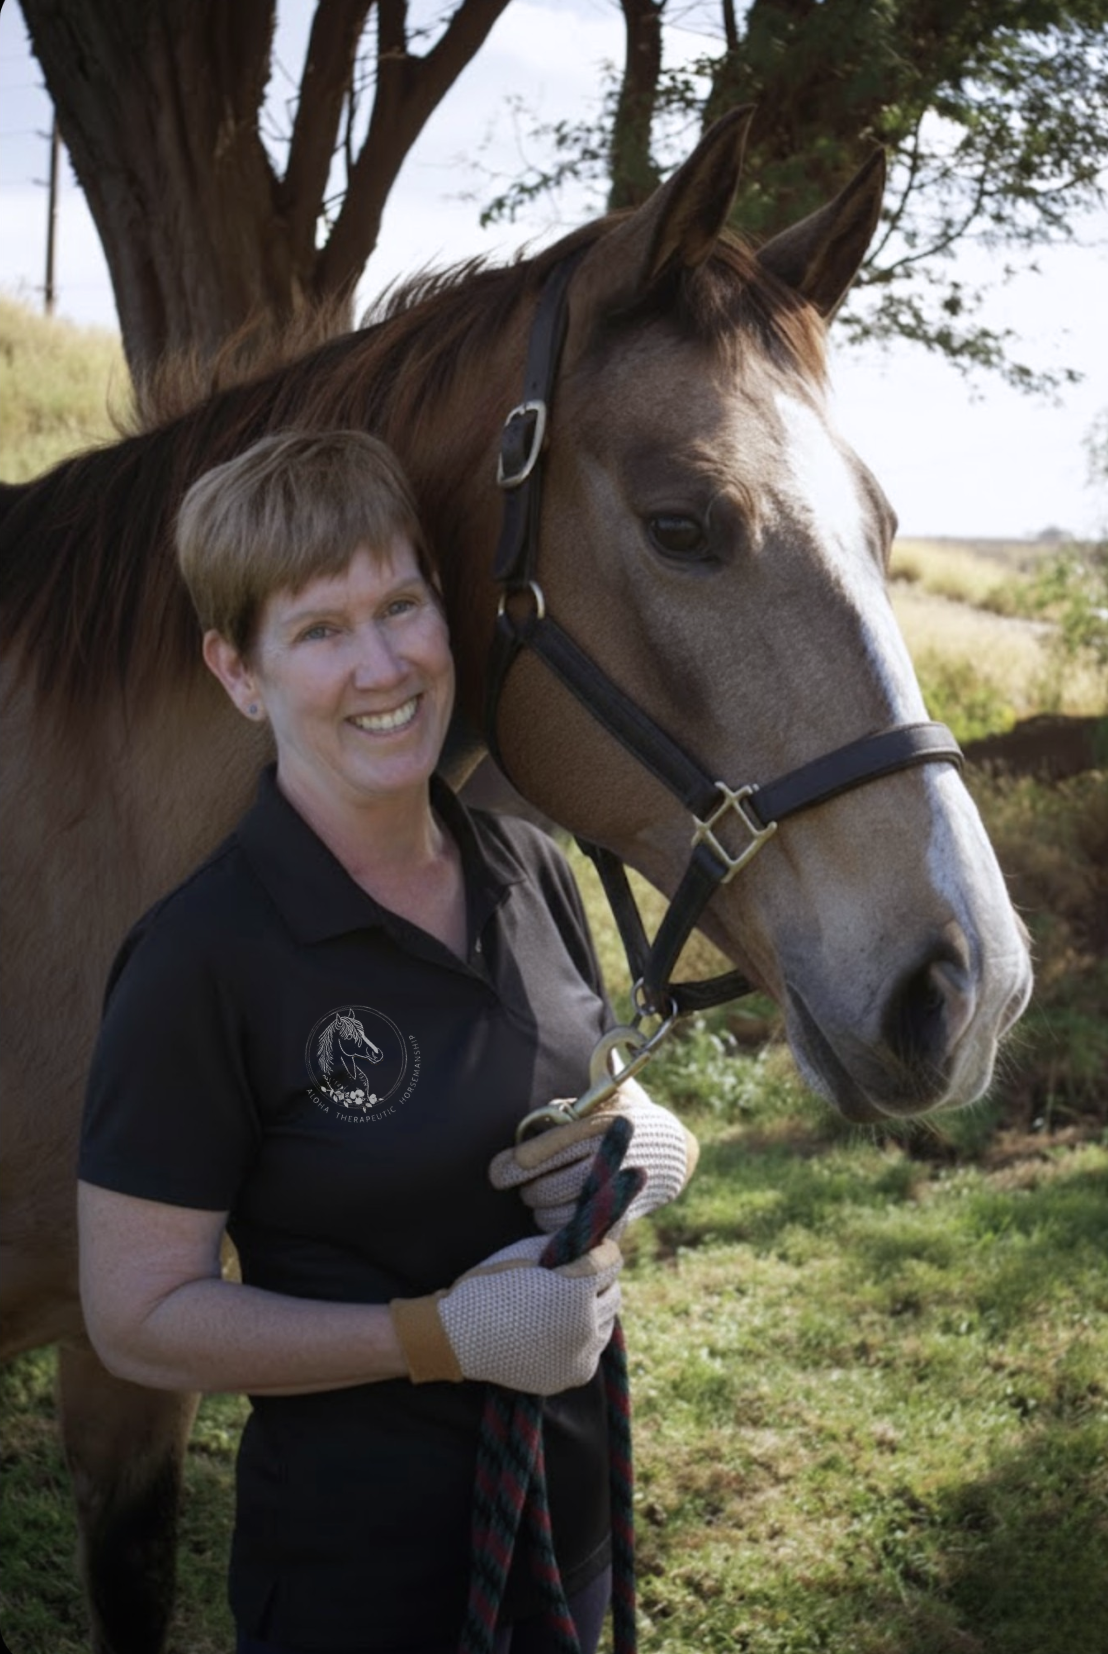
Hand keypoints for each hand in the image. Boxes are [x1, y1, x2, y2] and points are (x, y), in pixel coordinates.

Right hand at [389, 1234, 621, 1393]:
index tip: (596, 1246)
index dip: (603, 1249)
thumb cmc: (489, 1287)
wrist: (459, 1338)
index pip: (610, 1262)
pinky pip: (591, 1351)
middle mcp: (585, 1326)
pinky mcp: (573, 1375)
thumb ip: (564, 1245)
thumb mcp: (525, 1252)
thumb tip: (591, 1241)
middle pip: (613, 1294)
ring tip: (567, 1303)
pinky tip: (560, 1329)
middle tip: (579, 1274)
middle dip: (600, 1280)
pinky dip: (583, 1338)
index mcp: (576, 1291)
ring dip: (594, 1309)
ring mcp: (581, 1355)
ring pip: (606, 1324)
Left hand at [488, 1080, 698, 1234]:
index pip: (551, 1150)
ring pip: (556, 1214)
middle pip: (546, 1189)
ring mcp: (611, 1193)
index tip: (500, 1170)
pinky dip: (559, 1225)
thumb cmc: (628, 1118)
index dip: (517, 1163)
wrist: (673, 1153)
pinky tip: (557, 1212)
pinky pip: (574, 1231)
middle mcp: (606, 1161)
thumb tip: (576, 1075)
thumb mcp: (611, 1094)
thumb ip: (587, 1087)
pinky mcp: (617, 1217)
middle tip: (520, 1183)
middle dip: (526, 1189)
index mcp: (599, 1128)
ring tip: (539, 1196)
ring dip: (541, 1208)